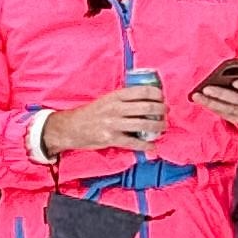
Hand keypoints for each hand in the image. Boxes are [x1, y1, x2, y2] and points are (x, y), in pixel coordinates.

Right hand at [38, 84, 164, 156]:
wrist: (71, 127)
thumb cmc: (91, 113)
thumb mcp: (106, 100)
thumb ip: (123, 99)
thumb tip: (146, 100)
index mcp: (115, 96)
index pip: (143, 91)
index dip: (157, 94)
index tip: (163, 98)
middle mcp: (116, 108)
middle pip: (147, 107)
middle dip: (161, 110)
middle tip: (166, 113)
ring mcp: (114, 124)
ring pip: (144, 124)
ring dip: (158, 126)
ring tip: (163, 127)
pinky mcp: (111, 138)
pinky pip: (134, 142)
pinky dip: (146, 145)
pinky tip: (153, 147)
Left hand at [194, 70, 237, 128]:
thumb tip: (224, 71)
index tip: (236, 81)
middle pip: (236, 99)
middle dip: (220, 94)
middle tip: (206, 88)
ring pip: (226, 108)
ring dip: (210, 102)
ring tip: (197, 95)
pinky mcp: (236, 118)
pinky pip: (222, 113)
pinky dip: (211, 106)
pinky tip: (200, 100)